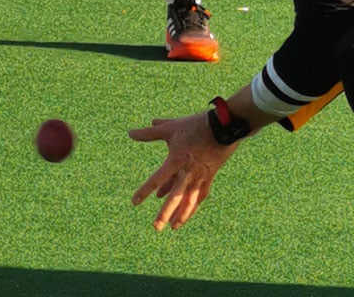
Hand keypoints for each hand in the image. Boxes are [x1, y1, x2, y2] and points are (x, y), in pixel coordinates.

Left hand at [129, 111, 239, 230]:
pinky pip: (201, 195)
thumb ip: (149, 133)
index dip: (145, 191)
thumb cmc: (195, 126)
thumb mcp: (171, 128)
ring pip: (189, 200)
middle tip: (156, 228)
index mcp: (176, 160)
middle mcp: (187, 172)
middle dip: (165, 213)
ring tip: (173, 227)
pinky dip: (194, 204)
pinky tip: (188, 212)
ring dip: (181, 214)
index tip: (134, 202)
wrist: (223, 127)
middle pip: (175, 197)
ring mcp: (200, 176)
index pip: (157, 179)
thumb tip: (130, 133)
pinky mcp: (209, 177)